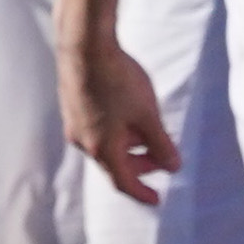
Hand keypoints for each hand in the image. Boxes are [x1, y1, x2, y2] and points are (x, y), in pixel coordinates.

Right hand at [58, 29, 176, 203]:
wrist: (84, 44)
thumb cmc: (118, 80)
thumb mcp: (148, 114)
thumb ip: (161, 144)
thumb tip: (173, 167)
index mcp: (102, 148)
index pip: (124, 182)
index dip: (142, 193)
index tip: (157, 199)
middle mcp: (83, 141)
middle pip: (113, 163)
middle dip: (139, 164)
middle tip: (161, 157)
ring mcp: (73, 122)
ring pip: (104, 144)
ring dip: (127, 144)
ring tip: (146, 129)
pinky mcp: (70, 104)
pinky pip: (94, 128)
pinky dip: (113, 130)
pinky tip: (126, 111)